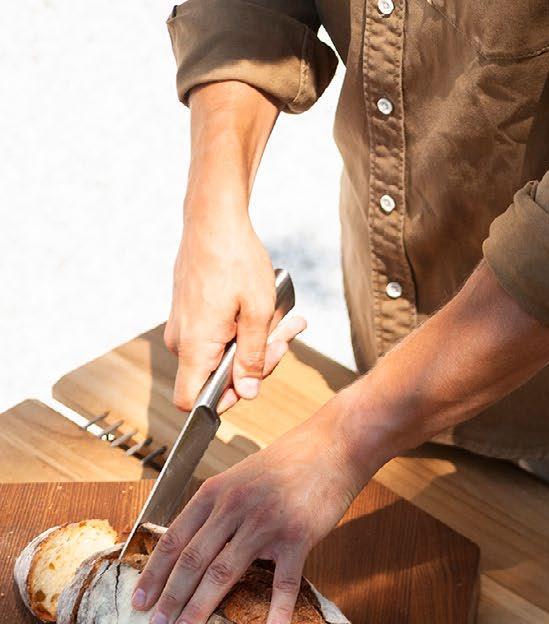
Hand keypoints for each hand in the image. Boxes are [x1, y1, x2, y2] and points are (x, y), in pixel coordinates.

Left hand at [131, 408, 371, 623]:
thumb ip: (215, 510)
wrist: (331, 448)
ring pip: (223, 572)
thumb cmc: (285, 466)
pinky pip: (285, 581)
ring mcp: (265, 523)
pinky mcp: (298, 537)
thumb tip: (192, 544)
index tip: (139, 601)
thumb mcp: (238, 479)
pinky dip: (280, 610)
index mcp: (213, 494)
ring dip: (200, 609)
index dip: (154, 573)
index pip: (173, 539)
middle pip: (192, 561)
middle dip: (169, 599)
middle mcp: (233, 507)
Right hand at [166, 210, 302, 411]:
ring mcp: (185, 326)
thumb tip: (247, 393)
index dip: (223, 403)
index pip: (192, 401)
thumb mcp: (257, 314)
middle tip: (285, 337)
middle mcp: (182, 340)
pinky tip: (272, 313)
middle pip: (219, 378)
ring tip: (288, 321)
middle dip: (258, 364)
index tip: (252, 384)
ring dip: (260, 343)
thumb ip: (253, 358)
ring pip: (225, 354)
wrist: (214, 217)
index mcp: (194, 346)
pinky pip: (221, 335)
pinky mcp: (192, 314)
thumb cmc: (235, 259)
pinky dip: (246, 328)